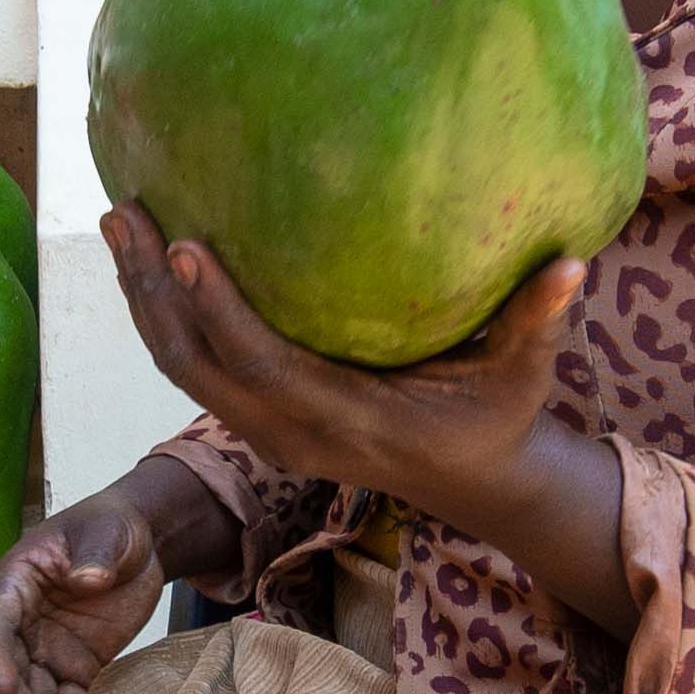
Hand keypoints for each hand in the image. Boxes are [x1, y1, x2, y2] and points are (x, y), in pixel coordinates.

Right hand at [0, 485, 174, 693]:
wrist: (139, 543)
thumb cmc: (110, 526)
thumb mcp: (106, 530)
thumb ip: (94, 553)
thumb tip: (87, 579)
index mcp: (14, 585)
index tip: (1, 688)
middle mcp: (21, 626)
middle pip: (13, 675)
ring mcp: (46, 652)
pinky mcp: (74, 669)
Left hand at [103, 205, 586, 537]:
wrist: (471, 481)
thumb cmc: (497, 417)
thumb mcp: (522, 376)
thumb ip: (537, 323)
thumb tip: (573, 262)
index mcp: (343, 420)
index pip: (262, 364)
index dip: (218, 310)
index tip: (184, 246)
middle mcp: (288, 431)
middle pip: (193, 365)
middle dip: (151, 290)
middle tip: (124, 212)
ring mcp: (265, 429)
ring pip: (181, 366)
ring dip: (143, 296)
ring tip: (121, 220)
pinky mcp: (257, 416)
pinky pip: (193, 366)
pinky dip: (166, 313)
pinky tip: (152, 254)